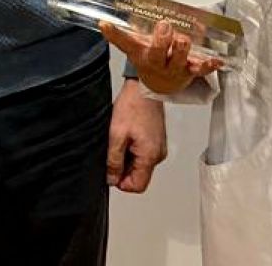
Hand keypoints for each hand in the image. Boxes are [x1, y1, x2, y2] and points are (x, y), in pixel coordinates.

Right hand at [100, 20, 221, 94]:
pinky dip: (209, 65)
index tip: (106, 24)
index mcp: (144, 56)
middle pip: (158, 53)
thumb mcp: (135, 48)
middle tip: (164, 27)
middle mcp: (159, 63)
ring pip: (180, 59)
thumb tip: (102, 23)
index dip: (117, 35)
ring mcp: (176, 69)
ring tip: (183, 39)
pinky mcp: (192, 72)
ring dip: (182, 48)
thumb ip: (120, 36)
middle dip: (161, 40)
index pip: (127, 44)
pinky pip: (202, 70)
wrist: (159, 85)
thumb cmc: (149, 60)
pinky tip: (217, 60)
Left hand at [107, 79, 166, 193]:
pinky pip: (144, 153)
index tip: (112, 170)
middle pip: (139, 175)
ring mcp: (159, 146)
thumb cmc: (133, 105)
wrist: (145, 86)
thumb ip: (114, 161)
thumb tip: (112, 179)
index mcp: (150, 156)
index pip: (137, 186)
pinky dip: (133, 148)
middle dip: (124, 167)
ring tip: (122, 138)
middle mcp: (158, 154)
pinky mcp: (157, 138)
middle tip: (115, 149)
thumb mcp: (116, 135)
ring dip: (128, 156)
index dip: (121, 182)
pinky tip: (128, 134)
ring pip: (140, 164)